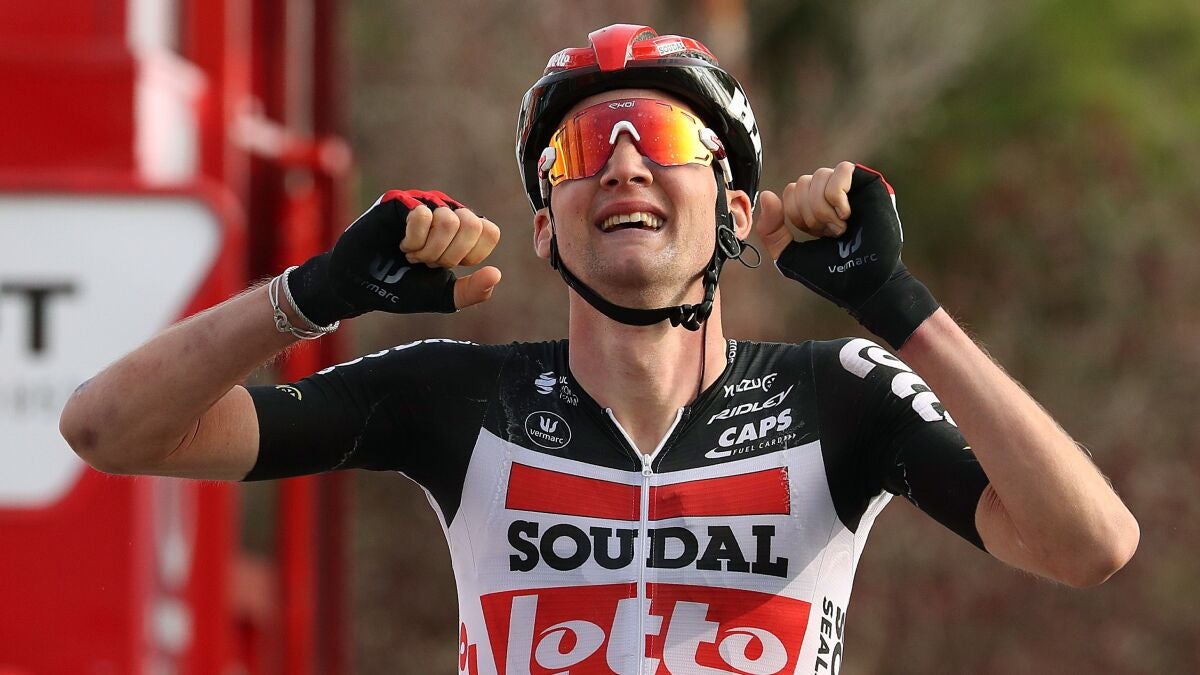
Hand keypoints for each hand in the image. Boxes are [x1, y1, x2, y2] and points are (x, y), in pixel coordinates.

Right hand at [288, 190, 500, 325]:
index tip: (446, 267)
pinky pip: (421, 213)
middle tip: (426, 262)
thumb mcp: (443, 296)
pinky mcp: (398, 201)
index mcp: (461, 230)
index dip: (469, 256)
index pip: (488, 231)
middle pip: (472, 224)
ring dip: (428, 250)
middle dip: (449, 255)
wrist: (362, 287)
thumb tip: (496, 274)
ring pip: (448, 219)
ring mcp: (422, 203)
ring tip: (411, 255)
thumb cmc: (401, 287)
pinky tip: (401, 245)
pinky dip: (413, 239)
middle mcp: (445, 211)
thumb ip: (473, 291)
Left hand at [756, 163, 938, 348]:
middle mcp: (833, 194)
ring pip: (819, 176)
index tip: (815, 235)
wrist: (865, 284)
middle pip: (802, 183)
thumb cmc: (834, 274)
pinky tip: (847, 215)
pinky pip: (842, 170)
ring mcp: (852, 187)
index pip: (791, 191)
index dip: (795, 214)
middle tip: (829, 235)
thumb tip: (766, 195)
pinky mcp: (869, 183)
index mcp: (816, 208)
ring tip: (840, 228)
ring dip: (823, 209)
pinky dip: (837, 197)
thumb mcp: (790, 255)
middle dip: (810, 215)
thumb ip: (771, 231)